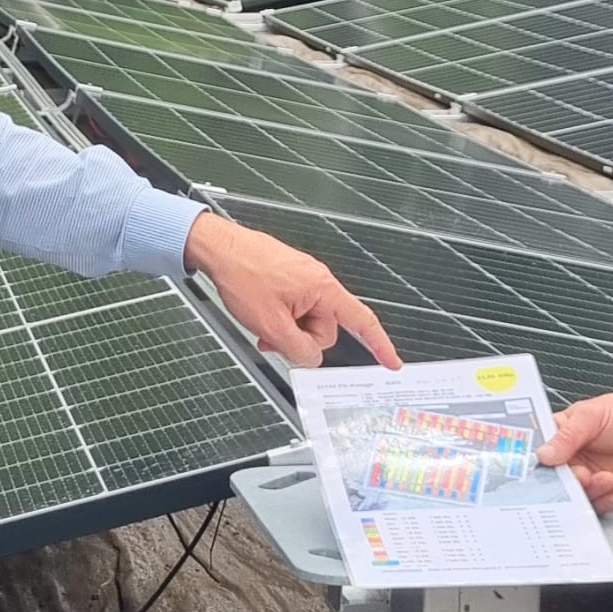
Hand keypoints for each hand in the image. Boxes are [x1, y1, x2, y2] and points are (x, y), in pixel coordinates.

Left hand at [184, 212, 400, 368]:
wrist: (220, 249)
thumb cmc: (243, 274)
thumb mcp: (271, 324)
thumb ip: (298, 348)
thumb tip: (311, 359)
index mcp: (323, 289)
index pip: (362, 320)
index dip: (380, 344)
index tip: (391, 362)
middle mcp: (319, 281)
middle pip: (326, 329)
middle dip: (302, 340)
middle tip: (275, 336)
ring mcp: (304, 279)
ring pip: (307, 322)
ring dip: (287, 330)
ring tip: (263, 324)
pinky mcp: (291, 279)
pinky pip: (295, 309)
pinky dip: (281, 319)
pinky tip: (263, 318)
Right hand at [537, 392, 612, 512]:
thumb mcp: (590, 416)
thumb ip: (567, 436)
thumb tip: (544, 453)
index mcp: (557, 437)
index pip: (536, 454)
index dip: (535, 463)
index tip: (541, 467)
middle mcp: (568, 460)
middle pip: (552, 481)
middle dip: (563, 482)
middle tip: (579, 475)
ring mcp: (584, 478)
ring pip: (573, 497)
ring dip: (588, 491)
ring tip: (604, 478)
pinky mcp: (601, 493)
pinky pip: (596, 506)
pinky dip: (604, 501)